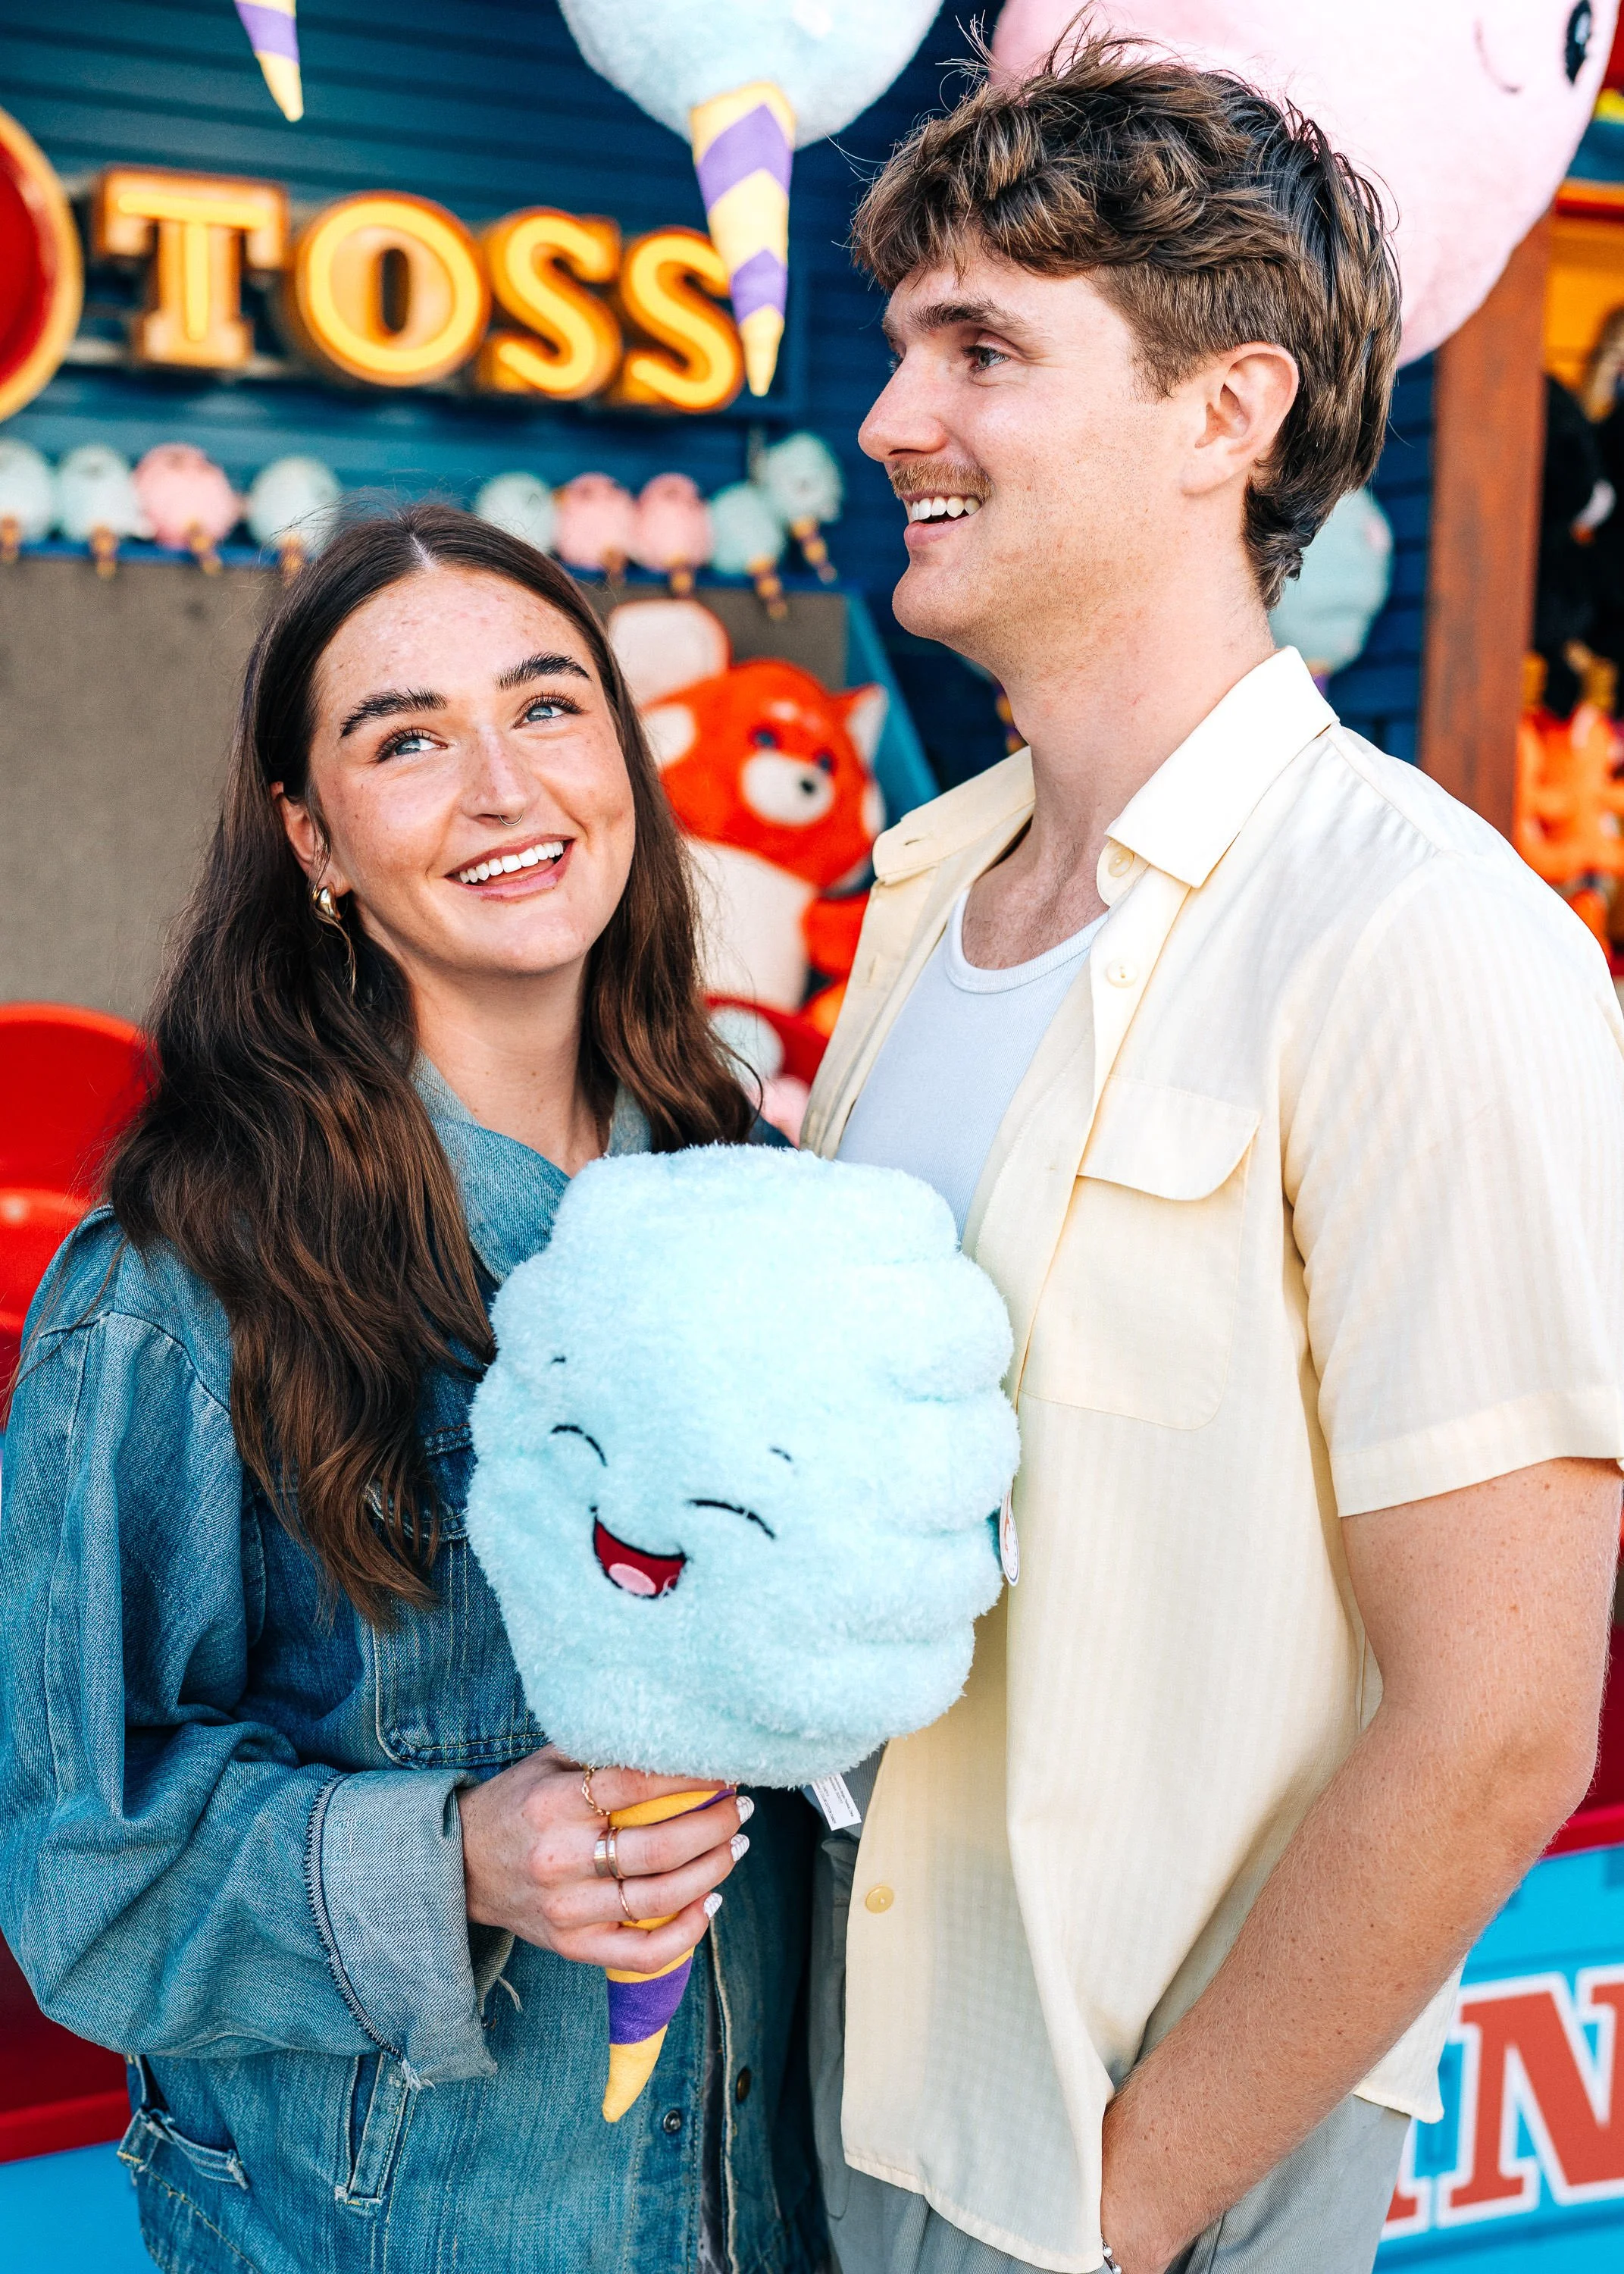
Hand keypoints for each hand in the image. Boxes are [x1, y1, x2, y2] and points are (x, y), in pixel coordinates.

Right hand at [456, 1747, 749, 1976]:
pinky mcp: (573, 1945)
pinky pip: (642, 1952)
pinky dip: (686, 1932)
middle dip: (714, 1824)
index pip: (636, 1785)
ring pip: (658, 1898)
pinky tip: (710, 1901)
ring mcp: (567, 1909)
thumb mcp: (546, 1762)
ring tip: (737, 1844)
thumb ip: (599, 1748)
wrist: (461, 1866)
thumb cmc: (517, 1804)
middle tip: (740, 1806)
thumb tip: (671, 1732)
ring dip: (712, 1869)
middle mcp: (559, 1859)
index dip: (688, 1775)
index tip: (721, 1766)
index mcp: (552, 1804)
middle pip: (658, 1847)